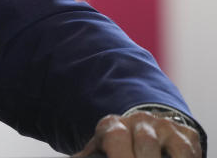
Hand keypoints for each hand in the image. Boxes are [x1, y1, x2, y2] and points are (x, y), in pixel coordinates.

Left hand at [73, 110, 201, 157]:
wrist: (146, 129)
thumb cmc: (118, 147)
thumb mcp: (100, 149)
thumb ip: (87, 156)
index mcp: (112, 126)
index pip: (116, 137)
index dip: (120, 156)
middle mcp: (139, 121)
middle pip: (145, 143)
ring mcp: (164, 126)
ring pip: (171, 146)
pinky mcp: (186, 134)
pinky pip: (188, 152)